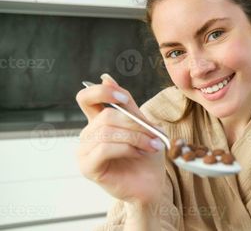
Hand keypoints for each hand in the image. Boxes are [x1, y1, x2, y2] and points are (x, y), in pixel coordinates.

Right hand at [76, 74, 166, 204]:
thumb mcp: (142, 125)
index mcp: (98, 122)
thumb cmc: (147, 156)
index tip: (123, 98)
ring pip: (108, 132)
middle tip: (155, 134)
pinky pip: (105, 148)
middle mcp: (88, 135)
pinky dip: (128, 148)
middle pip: (106, 115)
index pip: (86, 98)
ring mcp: (84, 151)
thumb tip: (106, 78)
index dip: (102, 92)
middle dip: (135, 123)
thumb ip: (126, 105)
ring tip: (154, 145)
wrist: (151, 184)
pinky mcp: (87, 167)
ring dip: (136, 137)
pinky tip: (140, 153)